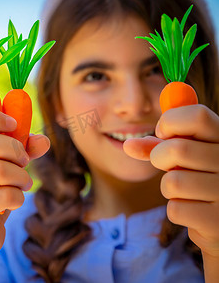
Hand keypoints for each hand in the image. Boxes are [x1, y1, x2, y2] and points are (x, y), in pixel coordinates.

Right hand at [0, 107, 49, 260]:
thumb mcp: (6, 164)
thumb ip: (23, 148)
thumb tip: (44, 140)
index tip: (14, 125)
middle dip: (15, 150)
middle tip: (24, 161)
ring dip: (21, 176)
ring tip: (23, 183)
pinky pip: (5, 194)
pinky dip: (19, 196)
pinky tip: (16, 201)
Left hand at [124, 104, 218, 257]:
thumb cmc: (198, 179)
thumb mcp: (184, 156)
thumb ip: (158, 147)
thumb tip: (127, 144)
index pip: (198, 116)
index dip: (170, 122)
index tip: (162, 134)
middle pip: (177, 149)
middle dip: (160, 158)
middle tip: (170, 166)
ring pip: (173, 183)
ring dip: (169, 188)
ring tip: (187, 191)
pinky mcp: (217, 221)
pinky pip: (176, 210)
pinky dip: (177, 210)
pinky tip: (194, 210)